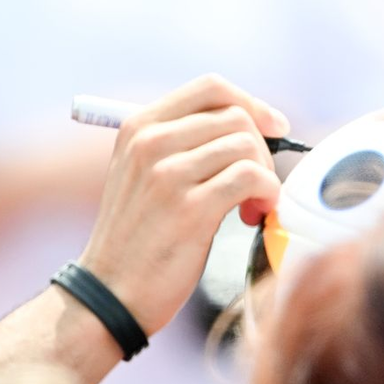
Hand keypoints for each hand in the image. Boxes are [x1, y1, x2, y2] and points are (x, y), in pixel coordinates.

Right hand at [78, 74, 287, 335]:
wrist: (110, 295)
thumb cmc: (137, 242)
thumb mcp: (143, 177)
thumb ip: (182, 146)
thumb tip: (250, 128)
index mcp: (138, 127)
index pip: (211, 88)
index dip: (252, 103)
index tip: (273, 130)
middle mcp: (150, 143)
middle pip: (236, 116)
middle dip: (262, 149)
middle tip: (257, 187)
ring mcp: (168, 174)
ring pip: (247, 146)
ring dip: (265, 177)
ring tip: (252, 208)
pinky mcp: (190, 209)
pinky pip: (250, 178)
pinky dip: (267, 194)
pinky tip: (255, 215)